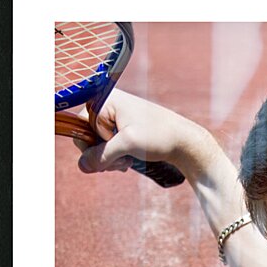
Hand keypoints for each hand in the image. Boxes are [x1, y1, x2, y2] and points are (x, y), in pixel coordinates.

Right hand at [74, 89, 193, 174]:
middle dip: (102, 154)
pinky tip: (129, 160)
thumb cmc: (159, 137)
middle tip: (120, 164)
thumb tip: (82, 166)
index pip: (81, 125)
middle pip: (89, 135)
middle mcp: (110, 105)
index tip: (109, 156)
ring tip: (127, 162)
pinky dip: (116, 156)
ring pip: (99, 144)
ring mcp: (117, 117)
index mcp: (107, 100)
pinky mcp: (124, 129)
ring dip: (110, 158)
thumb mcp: (128, 145)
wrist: (185, 142)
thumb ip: (102, 155)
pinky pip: (110, 145)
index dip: (90, 145)